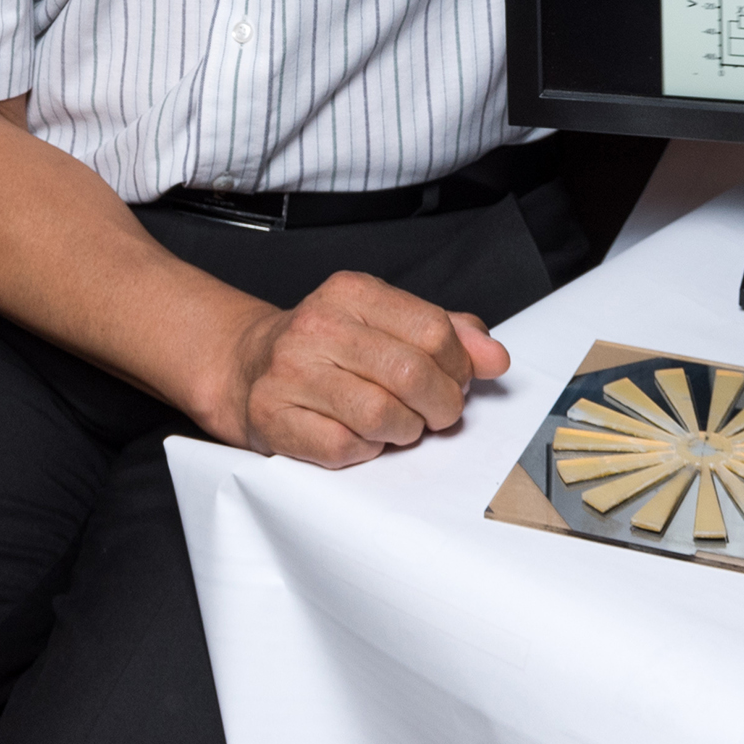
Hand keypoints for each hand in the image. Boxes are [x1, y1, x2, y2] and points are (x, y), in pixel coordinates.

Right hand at [210, 269, 508, 465]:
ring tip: (400, 425)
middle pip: (412, 374)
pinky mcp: (276, 419)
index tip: (457, 381)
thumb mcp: (387, 321)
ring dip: (405, 430)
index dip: (459, 367)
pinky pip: (346, 448)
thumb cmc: (329, 348)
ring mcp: (292, 373)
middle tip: (437, 413)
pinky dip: (366, 450)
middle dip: (440, 405)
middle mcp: (319, 326)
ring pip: (381, 414)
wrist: (248, 367)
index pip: (434, 331)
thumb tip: (495, 358)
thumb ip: (448, 333)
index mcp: (352, 292)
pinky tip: (362, 436)